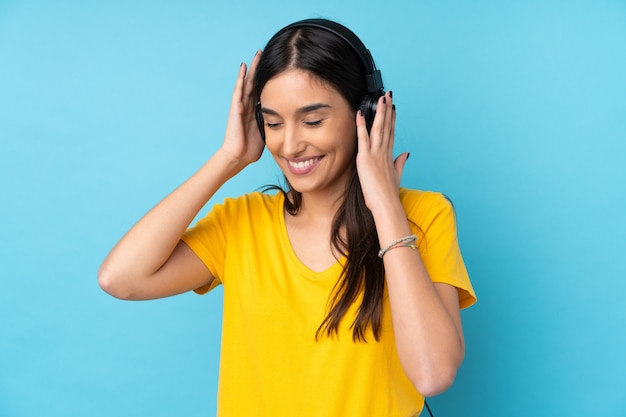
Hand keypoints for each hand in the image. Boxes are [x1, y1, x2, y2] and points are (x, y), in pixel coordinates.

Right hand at [220, 50, 264, 169]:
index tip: (276, 67)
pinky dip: (241, 78)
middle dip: (260, 68)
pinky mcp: (235, 108)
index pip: (262, 90)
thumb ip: (275, 123)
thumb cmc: (250, 149)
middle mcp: (247, 105)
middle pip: (254, 82)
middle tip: (265, 53)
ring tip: (257, 55)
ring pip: (247, 82)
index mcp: (255, 111)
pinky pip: (238, 90)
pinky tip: (244, 67)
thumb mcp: (268, 132)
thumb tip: (290, 120)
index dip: (268, 79)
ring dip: (252, 68)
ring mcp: (240, 106)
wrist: (238, 156)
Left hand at [355, 91, 408, 212]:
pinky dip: (361, 125)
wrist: (386, 204)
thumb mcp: (396, 176)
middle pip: (387, 126)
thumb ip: (400, 163)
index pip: (391, 133)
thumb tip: (406, 154)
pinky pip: (363, 138)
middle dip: (387, 110)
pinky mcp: (365, 158)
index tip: (393, 108)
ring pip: (378, 128)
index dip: (392, 119)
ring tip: (381, 98)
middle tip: (388, 96)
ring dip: (379, 112)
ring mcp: (375, 154)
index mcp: (389, 156)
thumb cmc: (388, 194)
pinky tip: (360, 113)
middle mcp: (384, 152)